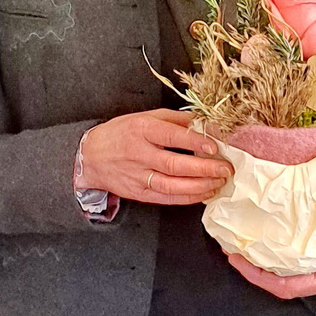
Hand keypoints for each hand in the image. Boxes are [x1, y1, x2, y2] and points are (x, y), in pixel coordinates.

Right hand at [77, 109, 231, 204]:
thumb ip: (175, 120)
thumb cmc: (121, 133)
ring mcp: (138, 176)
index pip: (172, 136)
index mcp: (142, 130)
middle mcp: (139, 154)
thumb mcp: (145, 117)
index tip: (215, 146)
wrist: (90, 157)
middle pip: (175, 164)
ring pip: (172, 186)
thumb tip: (205, 123)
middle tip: (225, 169)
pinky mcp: (138, 193)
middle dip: (204, 168)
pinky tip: (204, 193)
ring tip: (219, 182)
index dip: (195, 142)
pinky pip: (166, 198)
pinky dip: (188, 198)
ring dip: (200, 186)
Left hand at [227, 178, 315, 296]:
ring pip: (304, 255)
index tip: (235, 258)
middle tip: (243, 234)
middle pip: (289, 271)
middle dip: (264, 256)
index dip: (257, 275)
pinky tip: (302, 208)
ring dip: (284, 240)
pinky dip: (306, 226)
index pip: (286, 286)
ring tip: (265, 220)